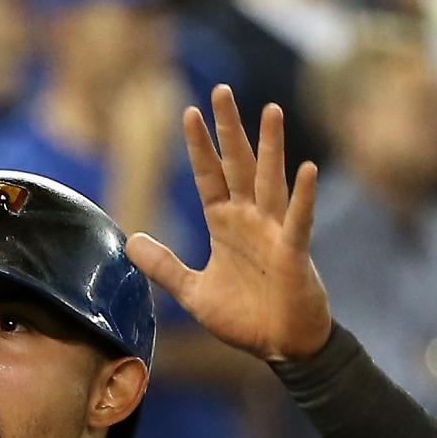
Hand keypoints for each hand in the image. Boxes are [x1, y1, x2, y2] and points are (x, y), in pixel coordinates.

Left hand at [127, 86, 332, 363]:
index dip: (199, 147)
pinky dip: (303, 196)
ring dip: (270, 146)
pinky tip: (306, 169)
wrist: (281, 347)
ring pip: (270, 181)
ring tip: (270, 110)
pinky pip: (298, 220)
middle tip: (222, 90)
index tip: (188, 112)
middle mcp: (250, 220)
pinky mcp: (293, 253)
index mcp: (225, 225)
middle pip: (237, 165)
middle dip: (229, 129)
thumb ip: (163, 266)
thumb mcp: (192, 291)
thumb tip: (130, 241)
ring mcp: (274, 233)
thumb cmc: (244, 317)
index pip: (208, 177)